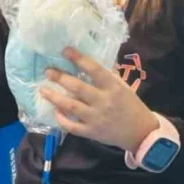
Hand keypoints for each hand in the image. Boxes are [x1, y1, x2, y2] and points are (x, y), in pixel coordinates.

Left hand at [38, 47, 158, 152]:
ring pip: (71, 106)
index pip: (94, 69)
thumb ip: (107, 76)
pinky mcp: (91, 132)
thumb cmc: (131, 105)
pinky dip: (61, 119)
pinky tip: (55, 111)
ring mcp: (96, 118)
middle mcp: (103, 101)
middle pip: (78, 88)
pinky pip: (72, 126)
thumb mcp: (123, 87)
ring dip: (55, 97)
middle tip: (48, 71)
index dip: (79, 59)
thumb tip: (88, 61)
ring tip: (43, 89)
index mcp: (113, 87)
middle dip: (60, 78)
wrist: (140, 132)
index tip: (65, 50)